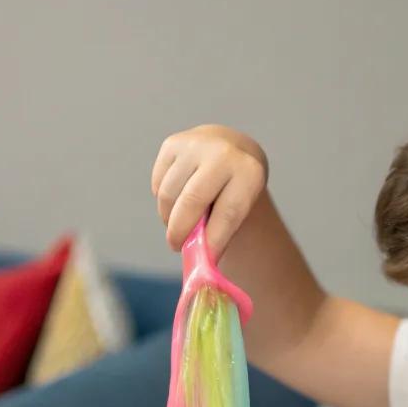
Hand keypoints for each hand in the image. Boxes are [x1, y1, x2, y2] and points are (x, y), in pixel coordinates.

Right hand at [151, 124, 268, 258]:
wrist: (232, 149)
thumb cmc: (237, 187)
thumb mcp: (243, 205)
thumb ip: (225, 228)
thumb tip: (199, 262)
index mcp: (249, 172)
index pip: (227, 214)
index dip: (213, 241)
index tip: (204, 259)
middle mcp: (222, 153)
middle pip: (191, 202)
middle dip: (180, 231)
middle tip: (177, 246)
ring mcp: (194, 144)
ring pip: (168, 194)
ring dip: (169, 218)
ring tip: (180, 224)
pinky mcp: (172, 144)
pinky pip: (158, 184)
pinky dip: (164, 201)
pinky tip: (177, 202)